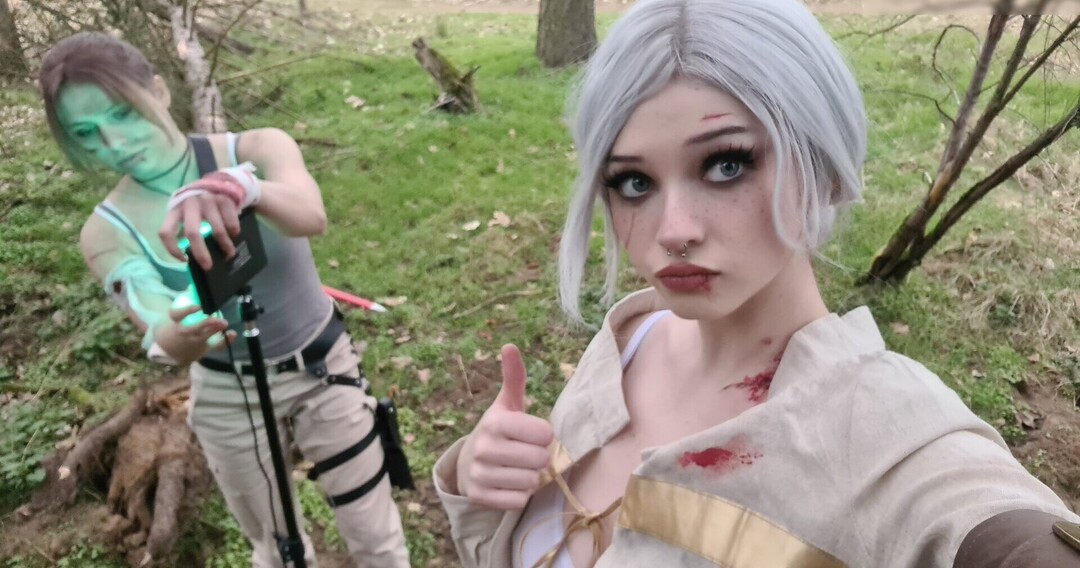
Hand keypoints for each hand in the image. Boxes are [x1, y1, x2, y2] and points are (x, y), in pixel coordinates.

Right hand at [155, 305, 234, 363]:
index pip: (177, 314)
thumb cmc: (178, 326)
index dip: (187, 310)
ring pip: (204, 337)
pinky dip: (225, 341)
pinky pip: (214, 346)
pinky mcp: (203, 348)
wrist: (171, 349)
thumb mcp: (177, 314)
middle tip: (218, 319)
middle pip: (193, 329)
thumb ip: (185, 299)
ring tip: (224, 323)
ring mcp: (193, 341)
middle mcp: (183, 331)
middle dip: (207, 323)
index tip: (199, 307)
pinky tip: (232, 334)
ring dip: (215, 330)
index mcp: (175, 321)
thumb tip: (192, 286)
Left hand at [159, 190, 240, 270]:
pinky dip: (234, 232)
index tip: (184, 260)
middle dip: (201, 252)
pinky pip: (231, 223)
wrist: (219, 183)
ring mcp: (208, 200)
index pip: (166, 232)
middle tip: (208, 266)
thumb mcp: (186, 214)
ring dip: (225, 245)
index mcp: (175, 209)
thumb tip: (192, 258)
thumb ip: (185, 229)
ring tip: (229, 253)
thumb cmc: (199, 206)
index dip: (172, 249)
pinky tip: (234, 235)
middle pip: (192, 232)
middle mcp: (189, 203)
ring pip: (217, 230)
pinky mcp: (224, 199)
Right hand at [457, 344, 553, 509]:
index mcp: (495, 422)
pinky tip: (507, 483)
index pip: (545, 434)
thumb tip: (510, 346)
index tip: (530, 434)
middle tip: (523, 452)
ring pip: (532, 481)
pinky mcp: (480, 497)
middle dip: (538, 457)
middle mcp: (484, 448)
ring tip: (515, 468)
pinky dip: (519, 494)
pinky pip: (519, 500)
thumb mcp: (506, 404)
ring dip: (529, 477)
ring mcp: (479, 474)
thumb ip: (514, 377)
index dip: (543, 435)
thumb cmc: (498, 431)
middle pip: (541, 459)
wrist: (466, 463)